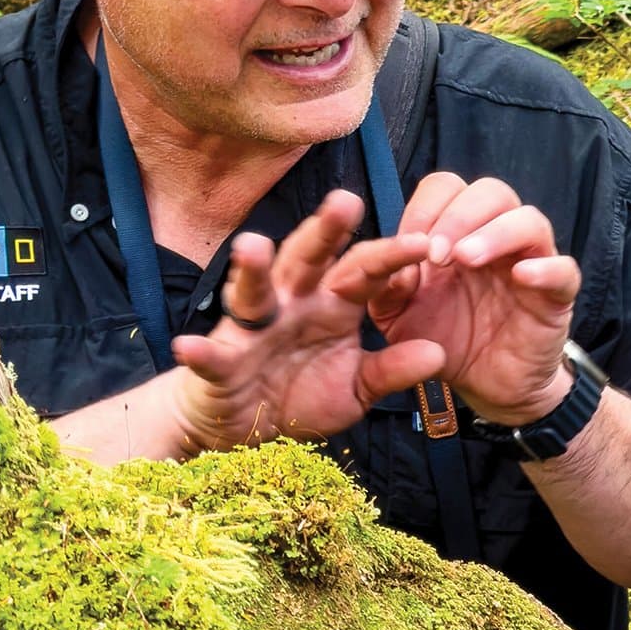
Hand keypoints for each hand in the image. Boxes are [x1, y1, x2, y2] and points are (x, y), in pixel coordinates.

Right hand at [165, 190, 448, 451]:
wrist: (244, 428)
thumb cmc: (302, 394)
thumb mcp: (357, 388)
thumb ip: (392, 371)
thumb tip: (440, 353)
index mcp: (332, 305)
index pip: (365, 271)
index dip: (392, 257)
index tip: (425, 243)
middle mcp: (292, 304)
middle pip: (309, 259)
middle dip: (324, 232)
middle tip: (346, 201)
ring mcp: (252, 330)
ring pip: (253, 291)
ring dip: (251, 269)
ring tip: (252, 246)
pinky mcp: (219, 364)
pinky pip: (211, 356)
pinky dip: (201, 352)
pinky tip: (190, 347)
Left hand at [369, 171, 585, 425]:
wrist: (484, 387)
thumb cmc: (445, 339)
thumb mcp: (399, 316)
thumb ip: (386, 286)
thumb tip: (387, 258)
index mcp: (458, 233)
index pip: (447, 188)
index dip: (426, 207)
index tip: (408, 242)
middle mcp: (498, 238)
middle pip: (492, 192)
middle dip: (459, 216)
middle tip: (436, 255)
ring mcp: (532, 262)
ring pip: (529, 220)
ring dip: (495, 233)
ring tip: (466, 260)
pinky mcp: (557, 295)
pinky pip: (563, 269)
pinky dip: (544, 268)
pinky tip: (519, 277)